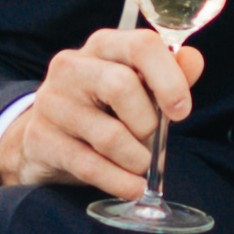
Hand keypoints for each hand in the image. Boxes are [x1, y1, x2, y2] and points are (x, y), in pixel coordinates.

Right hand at [0, 26, 200, 194]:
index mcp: (103, 46)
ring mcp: (51, 102)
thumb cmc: (101, 108)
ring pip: (109, 135)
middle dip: (147, 122)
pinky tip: (132, 187)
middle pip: (121, 86)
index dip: (169, 79)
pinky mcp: (41, 139)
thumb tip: (193, 59)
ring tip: (139, 163)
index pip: (141, 46)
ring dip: (136, 158)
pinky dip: (119, 181)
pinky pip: (90, 166)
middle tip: (151, 139)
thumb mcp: (137, 87)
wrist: (42, 139)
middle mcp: (72, 67)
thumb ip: (169, 74)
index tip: (181, 111)